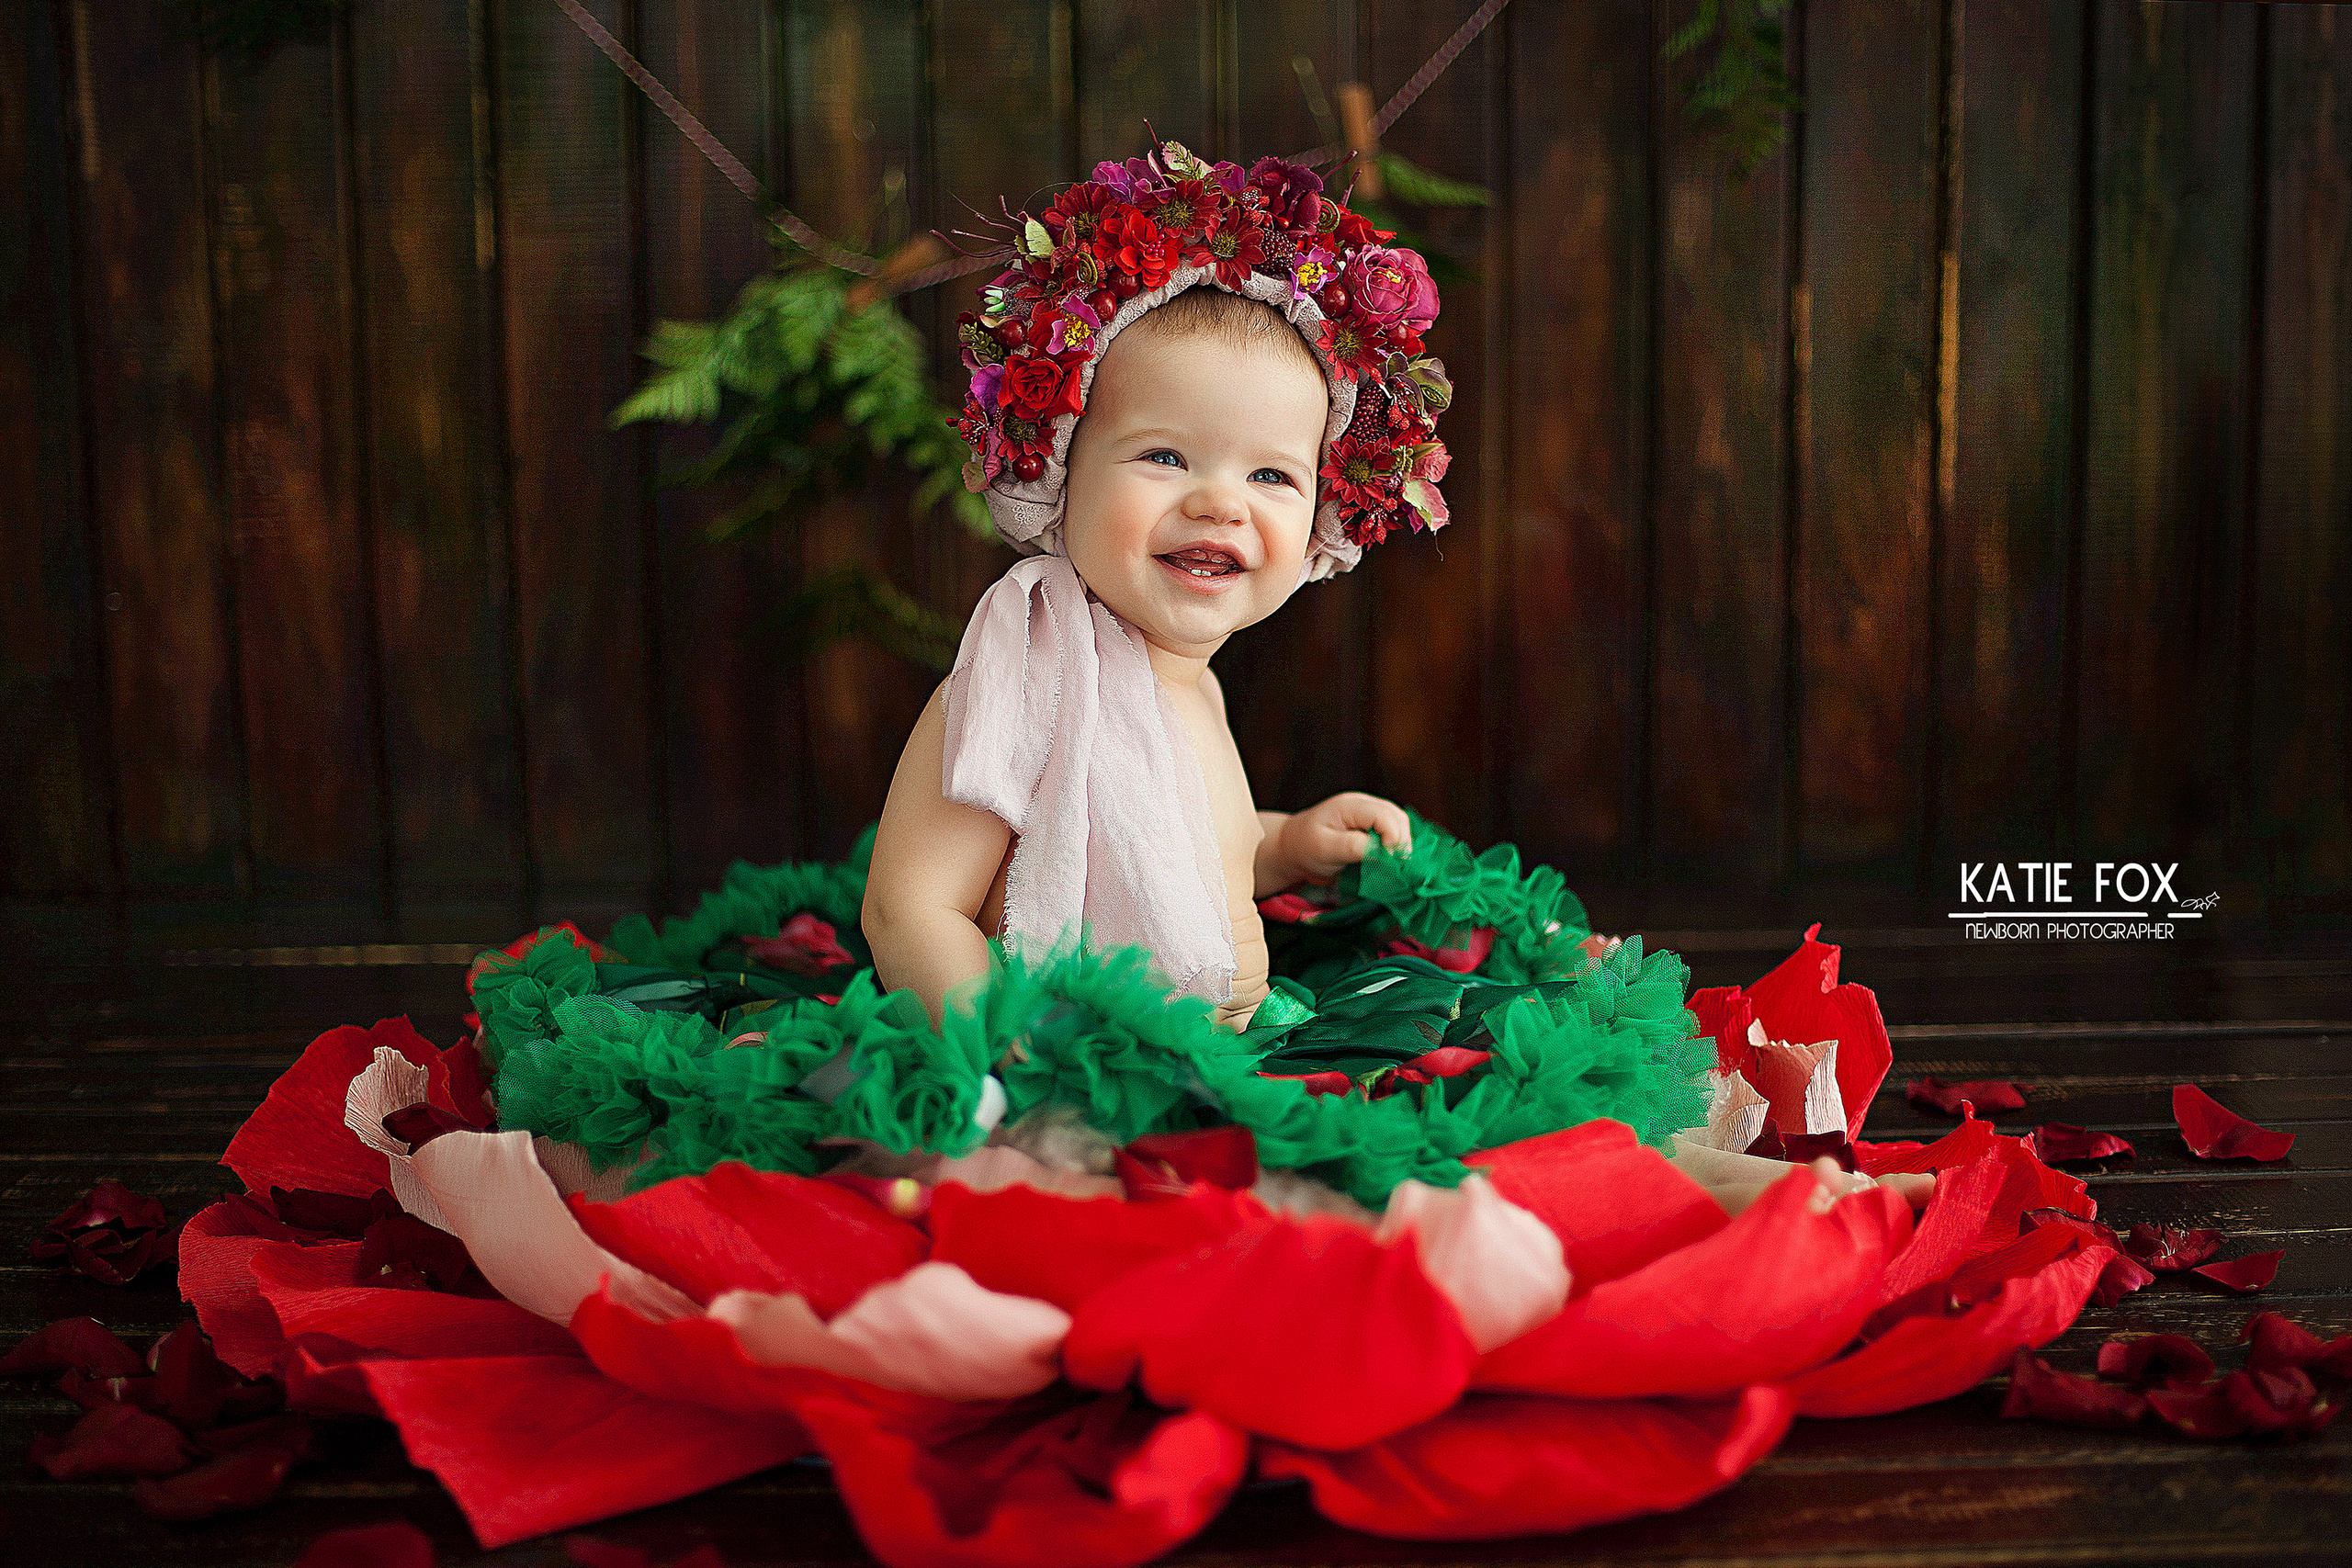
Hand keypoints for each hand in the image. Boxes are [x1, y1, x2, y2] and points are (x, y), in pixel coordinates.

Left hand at [1274, 792, 1412, 885]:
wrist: (1294, 847)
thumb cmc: (1304, 847)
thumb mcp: (1324, 849)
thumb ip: (1352, 847)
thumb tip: (1381, 851)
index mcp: (1350, 805)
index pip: (1384, 816)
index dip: (1393, 839)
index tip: (1388, 863)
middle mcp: (1364, 804)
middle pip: (1397, 818)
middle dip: (1401, 844)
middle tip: (1394, 868)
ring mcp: (1369, 813)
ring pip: (1400, 824)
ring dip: (1401, 845)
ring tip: (1391, 866)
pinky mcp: (1372, 825)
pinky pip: (1394, 832)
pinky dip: (1395, 847)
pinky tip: (1388, 861)